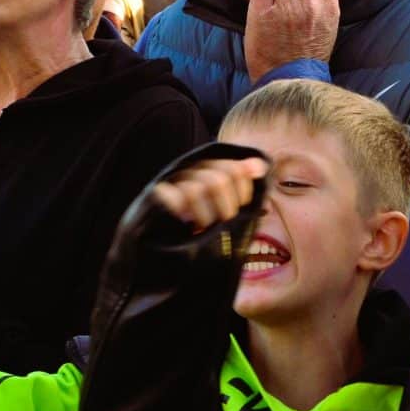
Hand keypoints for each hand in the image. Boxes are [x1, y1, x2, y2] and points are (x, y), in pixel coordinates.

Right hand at [149, 157, 266, 234]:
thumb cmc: (190, 225)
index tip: (243, 206)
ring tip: (202, 229)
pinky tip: (185, 222)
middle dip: (227, 206)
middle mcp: (186, 170)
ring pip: (196, 189)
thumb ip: (239, 186)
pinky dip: (180, 209)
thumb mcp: (219, 206)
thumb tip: (262, 166)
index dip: (243, 187)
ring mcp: (167, 182)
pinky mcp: (150, 197)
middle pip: (218, 179)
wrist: (147, 245)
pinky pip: (168, 195)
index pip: (232, 168)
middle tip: (222, 224)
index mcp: (204, 168)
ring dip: (206, 215)